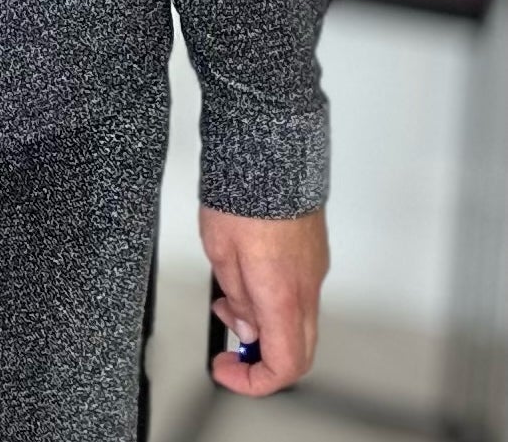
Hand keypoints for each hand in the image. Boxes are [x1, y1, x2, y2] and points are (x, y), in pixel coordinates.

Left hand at [199, 202, 329, 394]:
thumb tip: (245, 327)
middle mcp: (306, 287)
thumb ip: (236, 298)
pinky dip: (275, 301)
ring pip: (300, 322)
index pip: (284, 365)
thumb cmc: (243, 194)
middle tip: (231, 346)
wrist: (270, 152)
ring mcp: (314, 269)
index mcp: (282, 295)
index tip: (227, 369)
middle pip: (298, 351)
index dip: (253, 381)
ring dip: (267, 326)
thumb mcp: (219, 251)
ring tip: (229, 300)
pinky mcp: (314, 253)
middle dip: (261, 358)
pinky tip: (248, 278)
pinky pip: (300, 293)